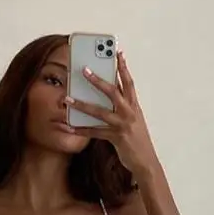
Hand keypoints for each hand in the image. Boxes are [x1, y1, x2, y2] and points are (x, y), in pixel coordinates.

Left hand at [65, 52, 159, 176]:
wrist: (146, 161)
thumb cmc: (137, 140)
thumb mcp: (134, 120)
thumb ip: (123, 107)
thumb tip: (107, 97)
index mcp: (134, 106)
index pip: (129, 83)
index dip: (123, 67)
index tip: (117, 53)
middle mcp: (130, 113)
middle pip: (113, 92)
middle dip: (98, 80)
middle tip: (85, 69)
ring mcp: (123, 125)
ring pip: (100, 111)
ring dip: (82, 104)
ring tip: (67, 99)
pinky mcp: (116, 138)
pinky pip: (96, 132)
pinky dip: (82, 130)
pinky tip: (70, 127)